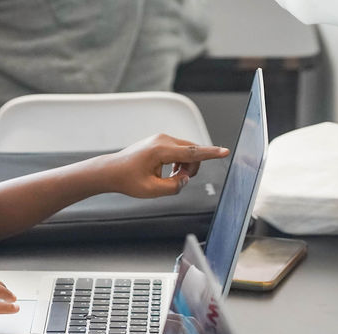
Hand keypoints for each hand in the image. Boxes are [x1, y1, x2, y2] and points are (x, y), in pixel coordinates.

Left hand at [99, 134, 229, 197]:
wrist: (112, 170)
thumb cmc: (127, 180)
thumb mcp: (151, 191)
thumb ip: (173, 187)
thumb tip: (185, 179)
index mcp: (161, 150)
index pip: (192, 153)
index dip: (210, 154)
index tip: (225, 151)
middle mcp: (163, 140)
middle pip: (192, 152)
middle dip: (190, 169)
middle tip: (174, 181)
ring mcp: (162, 138)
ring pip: (187, 152)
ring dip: (184, 166)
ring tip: (167, 177)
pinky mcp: (161, 141)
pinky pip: (179, 151)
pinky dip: (178, 162)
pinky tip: (166, 171)